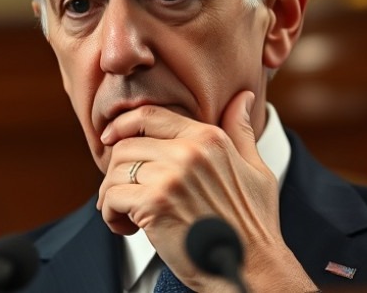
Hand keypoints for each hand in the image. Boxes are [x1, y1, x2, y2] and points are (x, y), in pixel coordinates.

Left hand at [96, 91, 315, 291]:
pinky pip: (111, 198)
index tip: (110, 139)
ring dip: (112, 196)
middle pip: (125, 146)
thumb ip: (241, 131)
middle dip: (117, 172)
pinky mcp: (155, 204)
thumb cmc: (254, 226)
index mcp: (209, 138)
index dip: (122, 126)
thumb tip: (242, 98)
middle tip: (126, 196)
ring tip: (128, 216)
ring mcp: (171, 176)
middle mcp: (188, 151)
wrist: (254, 269)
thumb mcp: (256, 169)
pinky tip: (127, 228)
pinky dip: (111, 215)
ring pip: (114, 172)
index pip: (149, 116)